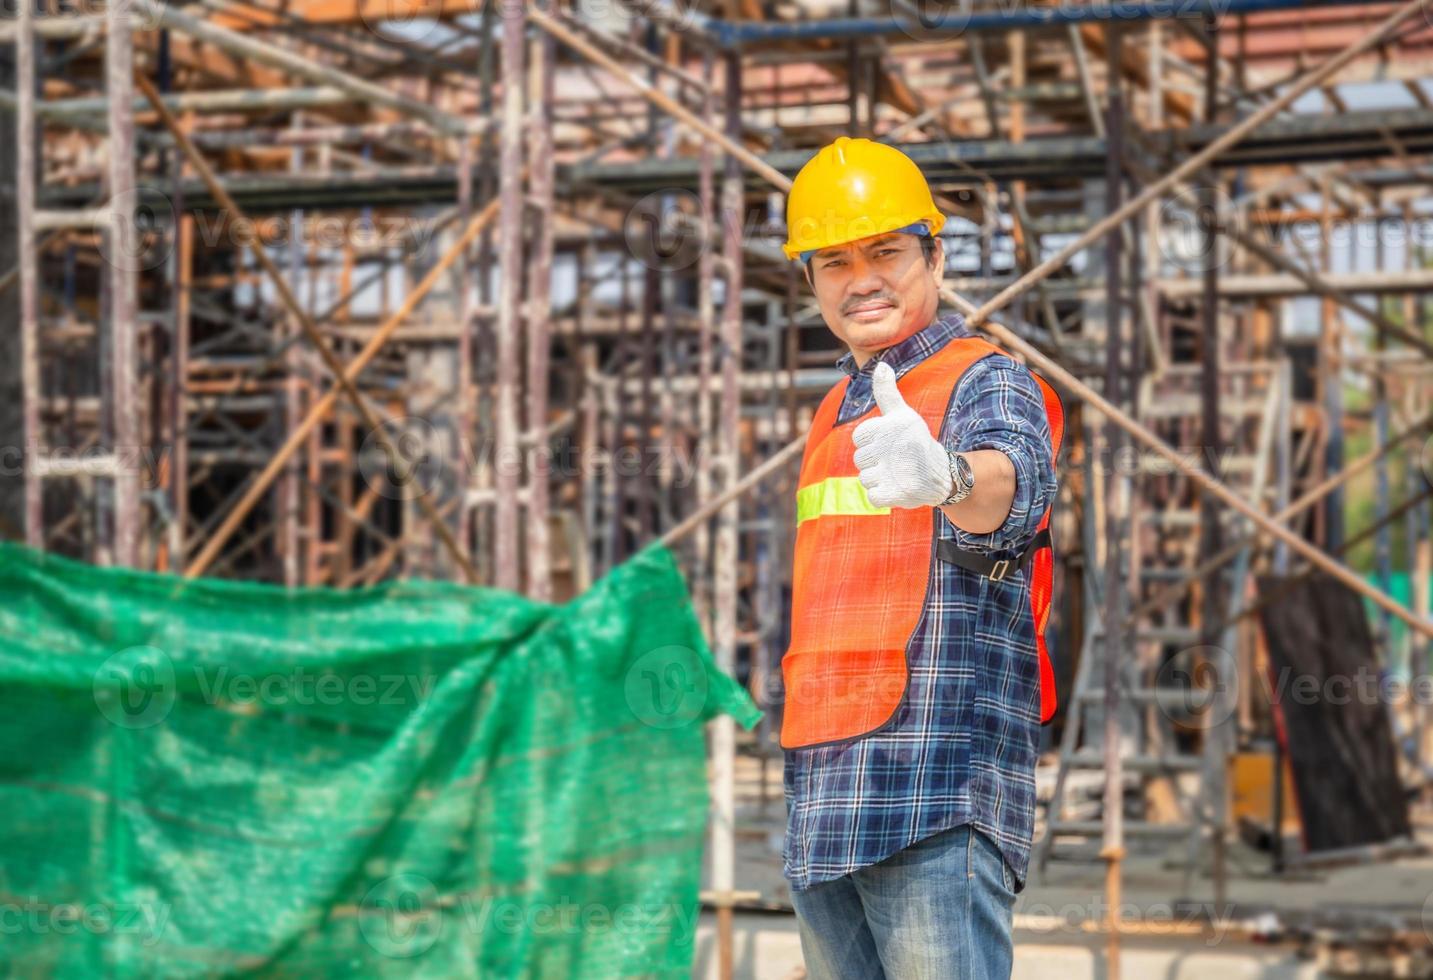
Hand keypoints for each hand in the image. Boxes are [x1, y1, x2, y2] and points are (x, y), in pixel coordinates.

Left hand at [851, 362, 953, 508]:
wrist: (942, 473)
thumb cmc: (916, 441)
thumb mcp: (902, 414)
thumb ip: (886, 392)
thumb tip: (881, 365)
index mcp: (888, 426)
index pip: (859, 437)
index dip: (871, 442)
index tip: (889, 443)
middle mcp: (889, 447)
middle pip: (860, 459)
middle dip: (874, 462)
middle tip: (896, 460)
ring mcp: (892, 471)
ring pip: (865, 478)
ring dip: (878, 479)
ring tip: (898, 473)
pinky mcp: (895, 493)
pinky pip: (872, 496)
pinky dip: (882, 494)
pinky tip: (897, 487)